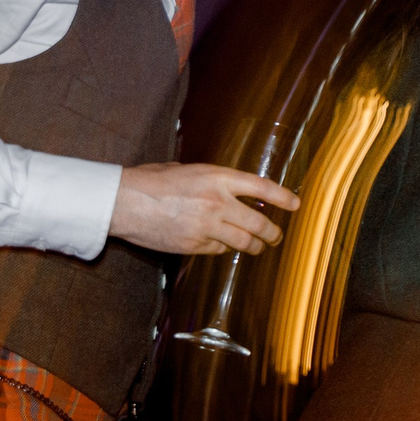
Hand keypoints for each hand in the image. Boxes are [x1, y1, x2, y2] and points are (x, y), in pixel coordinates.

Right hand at [110, 162, 299, 254]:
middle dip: (274, 233)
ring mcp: (207, 226)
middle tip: (277, 236)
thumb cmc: (152, 181)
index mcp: (218, 178)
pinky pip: (219, 250)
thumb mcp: (188, 170)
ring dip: (256, 247)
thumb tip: (232, 191)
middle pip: (260, 223)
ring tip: (259, 247)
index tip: (296, 205)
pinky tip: (220, 245)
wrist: (123, 201)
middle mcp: (218, 203)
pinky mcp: (194, 245)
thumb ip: (213, 181)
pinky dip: (223, 249)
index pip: (263, 188)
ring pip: (245, 243)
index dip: (283, 198)